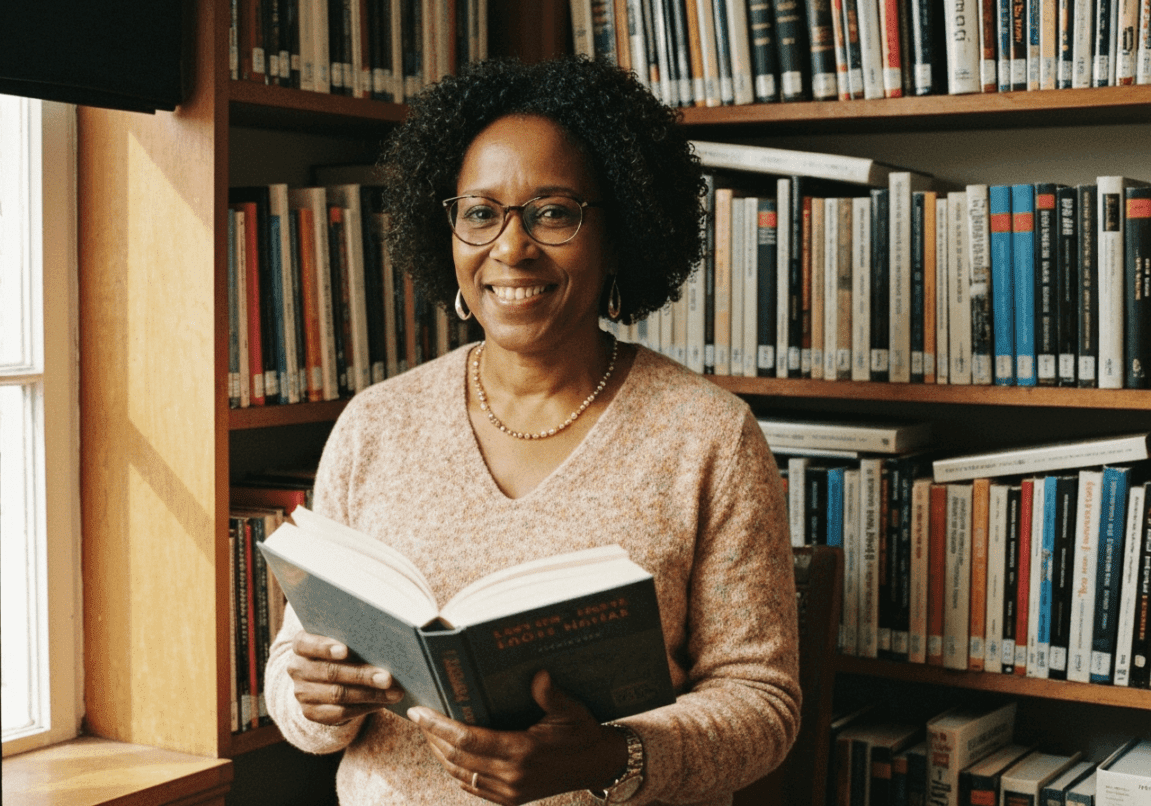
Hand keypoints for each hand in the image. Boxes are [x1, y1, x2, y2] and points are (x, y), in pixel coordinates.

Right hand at [285, 631, 405, 724]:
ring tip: (393, 692)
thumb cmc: (340, 652)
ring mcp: (302, 693)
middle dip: (362, 675)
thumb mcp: (341, 640)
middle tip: (387, 677)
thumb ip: (354, 639)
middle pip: (330, 672)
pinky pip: (340, 712)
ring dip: (370, 694)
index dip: (325, 647)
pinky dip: (365, 707)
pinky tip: (383, 702)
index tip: (346, 650)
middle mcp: (297, 668)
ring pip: (338, 694)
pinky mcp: (310, 713)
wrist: (321, 679)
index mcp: (301, 644)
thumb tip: (385, 644)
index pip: (306, 644)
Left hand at [407, 670, 627, 805]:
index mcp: (522, 750)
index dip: (438, 726)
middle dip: (432, 737)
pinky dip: (456, 770)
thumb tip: (538, 675)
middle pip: (456, 758)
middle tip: (418, 716)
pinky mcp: (511, 800)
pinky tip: (449, 754)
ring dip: (440, 754)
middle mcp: (511, 775)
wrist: (598, 765)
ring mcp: (509, 792)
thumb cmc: (584, 733)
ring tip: (428, 732)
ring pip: (460, 774)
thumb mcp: (572, 711)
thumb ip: (552, 695)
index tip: (419, 712)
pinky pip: (472, 786)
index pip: (467, 740)